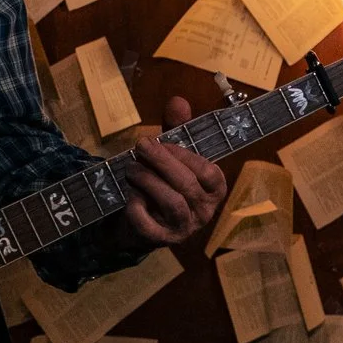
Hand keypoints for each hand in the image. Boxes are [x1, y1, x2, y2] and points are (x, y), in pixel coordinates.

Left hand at [117, 95, 228, 246]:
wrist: (139, 222)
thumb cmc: (161, 183)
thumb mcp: (171, 155)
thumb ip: (177, 129)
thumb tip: (178, 101)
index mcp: (214, 190)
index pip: (209, 172)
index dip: (185, 155)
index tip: (162, 142)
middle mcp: (204, 211)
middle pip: (187, 185)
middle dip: (162, 162)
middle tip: (140, 146)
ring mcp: (184, 228)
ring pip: (173, 203)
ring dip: (149, 181)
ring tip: (131, 169)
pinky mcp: (161, 240)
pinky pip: (150, 226)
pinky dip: (138, 209)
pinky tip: (129, 196)